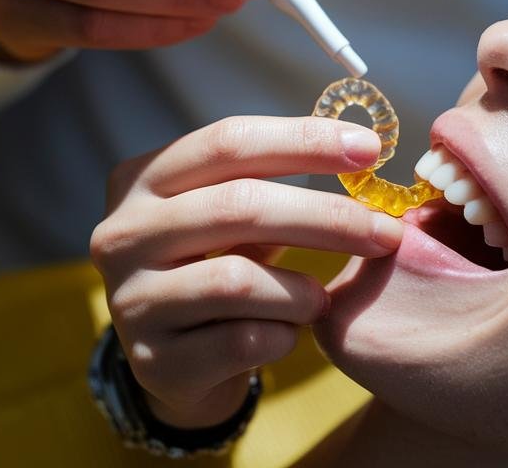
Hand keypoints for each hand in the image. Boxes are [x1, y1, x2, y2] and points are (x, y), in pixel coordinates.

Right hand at [91, 116, 404, 428]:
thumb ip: (274, 181)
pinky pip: (241, 341)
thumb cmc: (218, 269)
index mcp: (142, 180)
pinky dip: (282, 336)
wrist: (178, 366)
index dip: (302, 140)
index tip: (370, 149)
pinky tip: (286, 334)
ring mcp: (130, 299)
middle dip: (326, 216)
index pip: (227, 142)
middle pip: (237, 205)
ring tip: (321, 299)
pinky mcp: (154, 360)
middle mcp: (122, 233)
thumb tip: (362, 149)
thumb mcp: (231, 217)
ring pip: (238, 280)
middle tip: (385, 232)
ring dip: (303, 291)